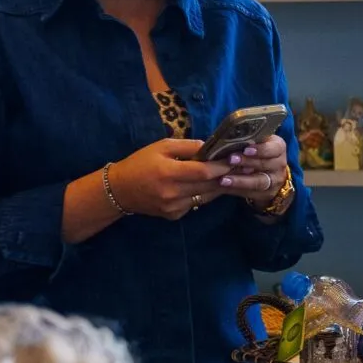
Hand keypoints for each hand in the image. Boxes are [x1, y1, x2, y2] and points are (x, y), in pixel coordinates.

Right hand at [107, 138, 236, 220]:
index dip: (223, 166)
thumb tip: (211, 147)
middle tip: (243, 166)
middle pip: (209, 185)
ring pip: (206, 197)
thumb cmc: (140, 163)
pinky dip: (204, 194)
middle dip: (228, 175)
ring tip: (235, 175)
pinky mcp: (174, 215)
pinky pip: (196, 203)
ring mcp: (174, 207)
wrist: (119, 190)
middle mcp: (173, 193)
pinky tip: (211, 185)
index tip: (237, 158)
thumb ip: (188, 146)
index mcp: (169, 173)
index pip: (204, 171)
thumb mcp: (161, 146)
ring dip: (220, 186)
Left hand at [219, 133, 291, 209]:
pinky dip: (236, 190)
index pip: (273, 148)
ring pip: (258, 182)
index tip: (246, 149)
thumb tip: (227, 139)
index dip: (260, 149)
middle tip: (230, 160)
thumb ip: (248, 141)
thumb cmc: (258, 152)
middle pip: (264, 164)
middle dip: (246, 162)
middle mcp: (280, 164)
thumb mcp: (258, 143)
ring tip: (223, 179)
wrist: (270, 173)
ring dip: (240, 180)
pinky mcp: (267, 194)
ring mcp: (275, 181)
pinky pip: (250, 193)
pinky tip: (224, 187)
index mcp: (278, 147)